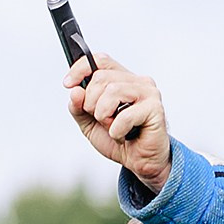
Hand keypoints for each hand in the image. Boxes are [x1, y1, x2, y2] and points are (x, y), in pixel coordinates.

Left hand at [64, 52, 170, 192]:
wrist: (140, 163)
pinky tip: (123, 136)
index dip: (81, 69)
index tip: (68, 84)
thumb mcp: (89, 123)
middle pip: (101, 77)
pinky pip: (125, 115)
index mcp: (122, 80)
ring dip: (104, 115)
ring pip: (112, 91)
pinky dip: (117, 130)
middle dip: (91, 102)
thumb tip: (75, 91)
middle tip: (100, 120)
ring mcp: (148, 93)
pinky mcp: (155, 109)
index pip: (101, 60)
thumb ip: (78, 107)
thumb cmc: (120, 140)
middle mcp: (137, 81)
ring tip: (112, 127)